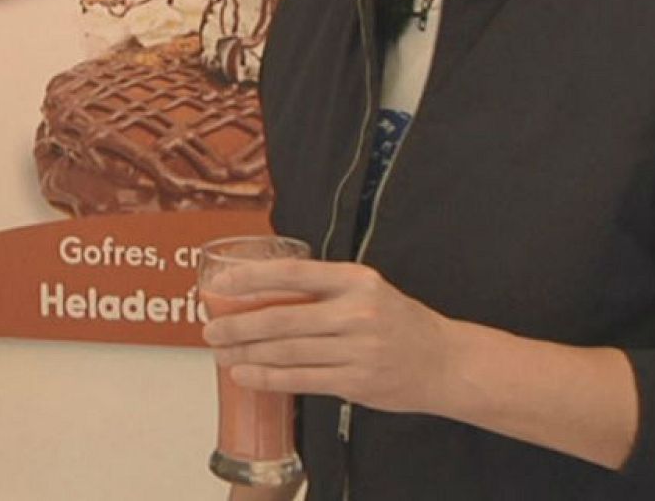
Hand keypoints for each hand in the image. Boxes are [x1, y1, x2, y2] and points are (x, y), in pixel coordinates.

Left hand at [201, 259, 455, 413]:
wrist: (445, 362)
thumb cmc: (397, 322)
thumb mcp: (366, 291)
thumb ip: (323, 289)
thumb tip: (261, 290)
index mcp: (356, 280)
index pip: (292, 274)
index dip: (251, 277)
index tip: (221, 283)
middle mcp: (357, 312)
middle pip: (282, 317)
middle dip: (238, 325)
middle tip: (209, 329)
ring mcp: (358, 349)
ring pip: (287, 352)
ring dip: (247, 354)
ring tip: (221, 354)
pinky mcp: (357, 382)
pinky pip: (302, 379)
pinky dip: (268, 378)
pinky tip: (246, 375)